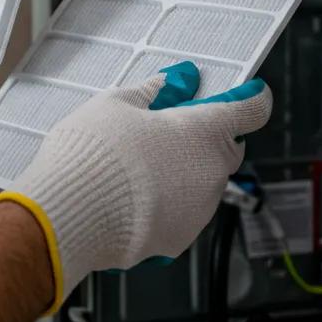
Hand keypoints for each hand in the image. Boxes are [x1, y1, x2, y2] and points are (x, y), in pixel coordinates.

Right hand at [0, 61, 271, 313]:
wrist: (70, 214)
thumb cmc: (93, 153)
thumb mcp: (115, 104)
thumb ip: (151, 91)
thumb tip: (172, 82)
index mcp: (203, 130)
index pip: (252, 109)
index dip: (251, 98)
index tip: (247, 93)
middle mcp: (212, 172)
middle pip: (228, 147)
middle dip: (208, 136)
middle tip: (170, 127)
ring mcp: (199, 210)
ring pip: (204, 182)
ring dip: (185, 170)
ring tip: (140, 165)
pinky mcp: (180, 240)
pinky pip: (183, 212)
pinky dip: (168, 202)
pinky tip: (134, 195)